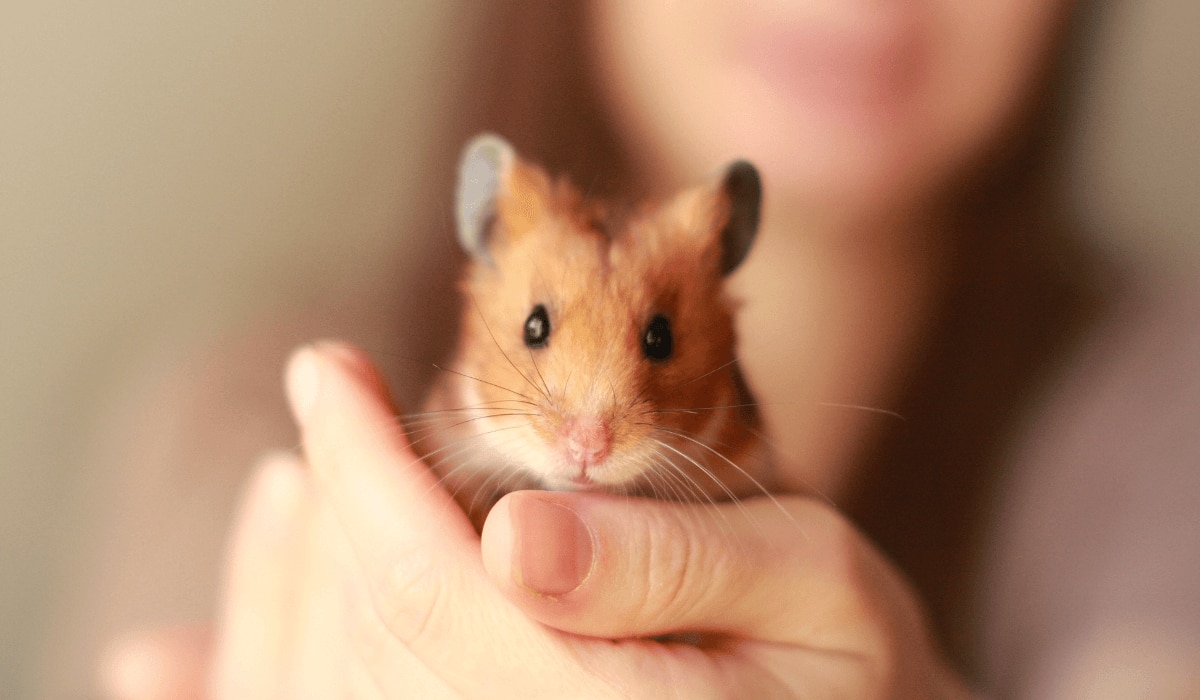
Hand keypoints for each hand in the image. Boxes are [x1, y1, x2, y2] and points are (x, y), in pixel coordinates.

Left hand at [101, 341, 972, 697]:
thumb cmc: (856, 665)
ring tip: (319, 477)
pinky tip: (175, 664)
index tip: (329, 369)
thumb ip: (669, 560)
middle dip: (339, 504)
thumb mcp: (809, 581)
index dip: (369, 468)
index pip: (437, 591)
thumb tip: (511, 532)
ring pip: (349, 683)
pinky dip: (262, 672)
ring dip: (309, 574)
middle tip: (335, 403)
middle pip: (375, 633)